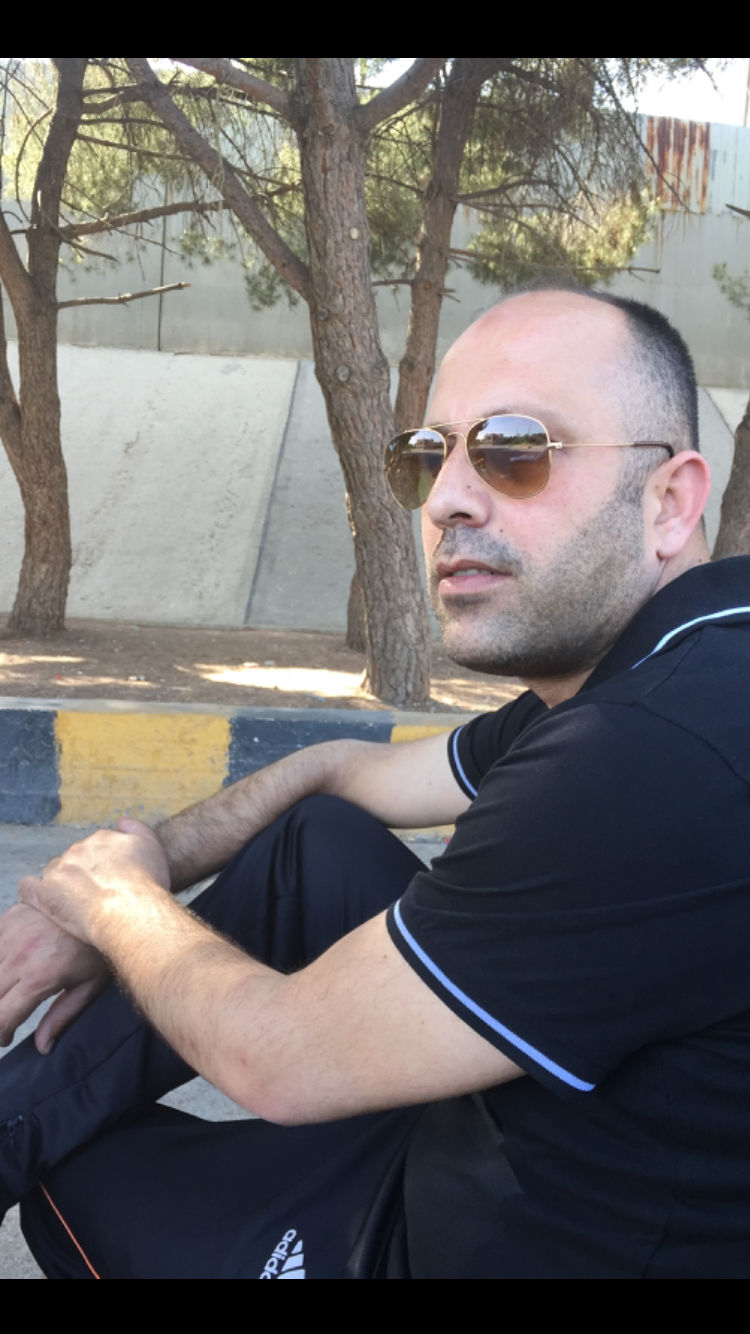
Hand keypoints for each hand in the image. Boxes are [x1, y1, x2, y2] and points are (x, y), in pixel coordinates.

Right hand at [0, 902, 108, 1052]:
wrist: (103, 903)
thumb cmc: (97, 948)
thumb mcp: (88, 986)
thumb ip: (61, 1016)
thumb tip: (43, 1046)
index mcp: (39, 978)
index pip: (1, 1017)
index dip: (0, 1034)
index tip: (6, 1038)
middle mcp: (19, 958)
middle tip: (6, 1018)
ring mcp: (10, 936)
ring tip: (9, 993)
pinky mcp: (7, 920)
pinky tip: (9, 967)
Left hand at [18, 818, 170, 947]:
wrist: (130, 912)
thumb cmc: (147, 884)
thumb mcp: (152, 847)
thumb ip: (137, 828)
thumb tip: (122, 819)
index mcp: (103, 838)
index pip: (98, 847)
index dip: (105, 865)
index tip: (113, 881)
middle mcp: (79, 848)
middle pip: (76, 859)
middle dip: (84, 874)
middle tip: (98, 896)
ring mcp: (60, 869)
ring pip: (55, 872)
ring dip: (61, 883)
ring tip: (75, 904)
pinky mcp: (44, 892)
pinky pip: (29, 887)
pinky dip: (33, 892)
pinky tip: (43, 901)